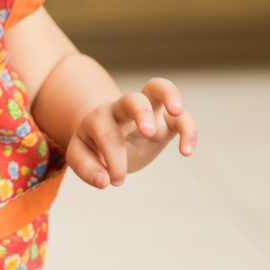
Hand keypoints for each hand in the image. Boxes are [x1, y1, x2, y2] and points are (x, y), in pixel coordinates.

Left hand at [69, 77, 196, 189]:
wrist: (106, 136)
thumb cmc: (93, 145)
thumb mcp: (80, 155)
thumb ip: (86, 168)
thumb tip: (103, 181)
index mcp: (99, 118)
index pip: (107, 133)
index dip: (113, 160)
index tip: (114, 181)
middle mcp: (123, 109)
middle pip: (132, 98)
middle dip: (140, 111)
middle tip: (147, 131)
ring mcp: (146, 111)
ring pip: (159, 89)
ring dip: (170, 95)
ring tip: (177, 111)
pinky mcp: (166, 122)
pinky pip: (182, 118)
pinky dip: (188, 130)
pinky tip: (186, 151)